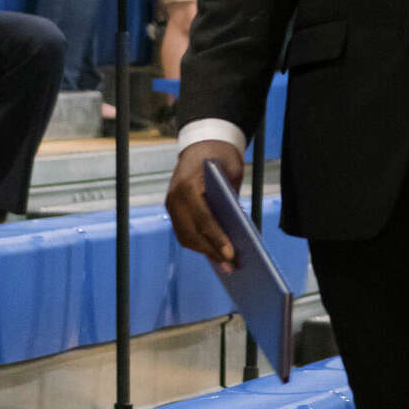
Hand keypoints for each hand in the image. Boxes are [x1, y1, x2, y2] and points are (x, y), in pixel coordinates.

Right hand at [166, 140, 243, 269]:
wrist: (202, 143)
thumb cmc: (221, 156)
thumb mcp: (233, 171)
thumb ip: (232, 198)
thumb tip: (238, 232)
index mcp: (189, 184)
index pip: (204, 218)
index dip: (217, 238)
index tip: (230, 254)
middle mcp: (175, 196)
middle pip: (193, 232)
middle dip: (212, 251)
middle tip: (231, 266)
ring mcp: (171, 203)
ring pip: (186, 236)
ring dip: (204, 252)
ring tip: (224, 265)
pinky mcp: (173, 209)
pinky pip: (184, 232)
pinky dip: (198, 244)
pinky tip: (213, 252)